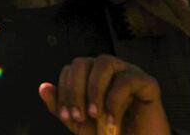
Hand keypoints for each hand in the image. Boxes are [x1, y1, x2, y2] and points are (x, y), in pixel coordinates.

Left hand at [38, 55, 169, 134]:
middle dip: (75, 90)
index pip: (70, 70)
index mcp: (92, 76)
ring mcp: (128, 72)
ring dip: (93, 90)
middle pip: (82, 62)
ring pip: (104, 62)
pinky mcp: (147, 82)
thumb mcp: (81, 124)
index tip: (66, 117)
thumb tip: (43, 87)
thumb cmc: (111, 134)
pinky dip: (114, 99)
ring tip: (94, 115)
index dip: (64, 91)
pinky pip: (126, 78)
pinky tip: (111, 119)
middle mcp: (109, 70)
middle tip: (79, 117)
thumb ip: (61, 107)